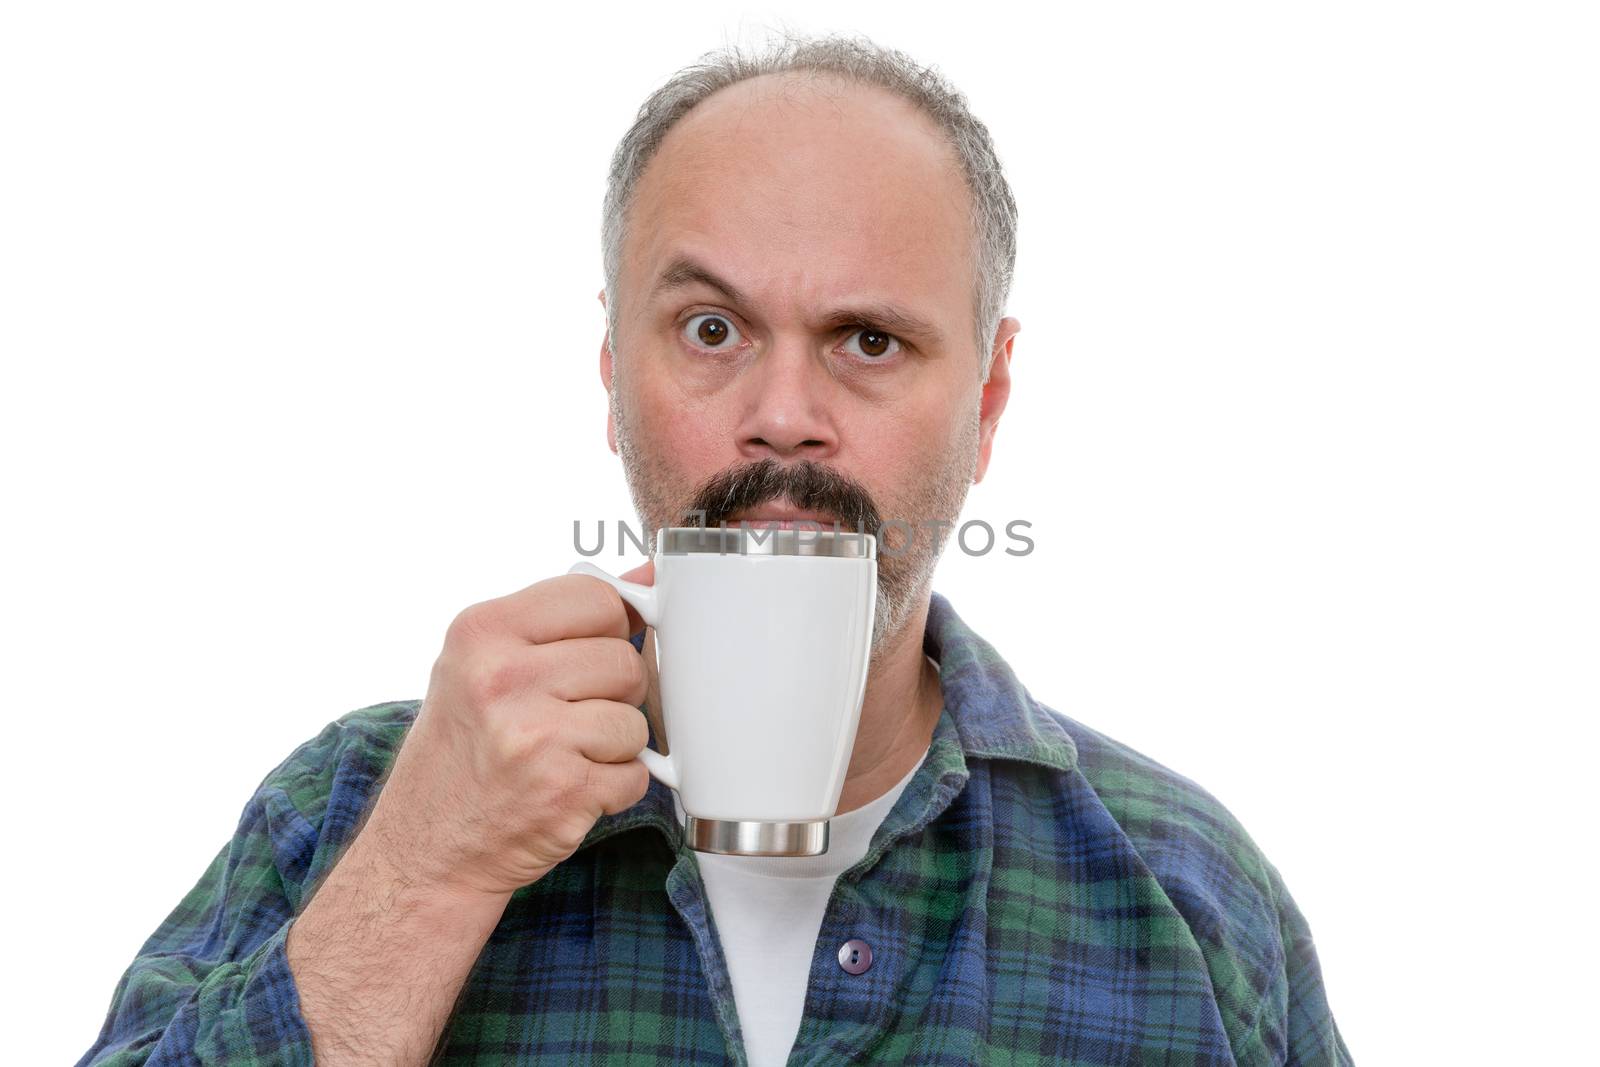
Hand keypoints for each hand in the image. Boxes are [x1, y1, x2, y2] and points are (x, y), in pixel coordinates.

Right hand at [360, 561, 657, 898]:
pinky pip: (637, 773)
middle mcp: (503, 679)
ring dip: (613, 744)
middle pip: (625, 659)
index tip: (591, 649)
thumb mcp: (484, 664)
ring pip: (636, 720)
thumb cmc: (462, 750)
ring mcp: (535, 736)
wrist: (426, 851)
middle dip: (612, 692)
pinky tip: (568, 787)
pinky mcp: (564, 790)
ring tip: (563, 754)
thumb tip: (647, 574)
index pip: (597, 597)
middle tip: (567, 715)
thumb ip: (562, 618)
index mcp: (482, 633)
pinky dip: (614, 787)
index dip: (608, 627)